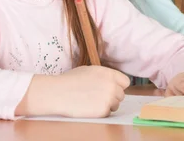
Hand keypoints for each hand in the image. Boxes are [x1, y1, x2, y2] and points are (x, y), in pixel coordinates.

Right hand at [15, 66, 129, 117]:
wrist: (57, 93)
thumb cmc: (70, 81)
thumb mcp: (90, 70)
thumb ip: (104, 75)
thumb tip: (113, 82)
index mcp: (109, 73)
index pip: (125, 82)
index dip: (118, 86)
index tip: (112, 89)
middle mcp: (112, 85)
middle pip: (121, 95)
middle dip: (113, 97)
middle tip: (98, 97)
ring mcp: (109, 98)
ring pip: (116, 105)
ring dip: (107, 105)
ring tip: (92, 102)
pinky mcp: (103, 110)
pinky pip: (108, 113)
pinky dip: (100, 113)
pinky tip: (89, 108)